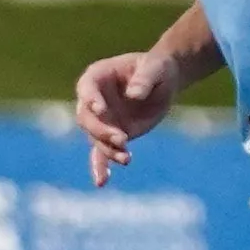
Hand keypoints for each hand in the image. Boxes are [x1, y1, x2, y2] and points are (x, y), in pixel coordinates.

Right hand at [73, 50, 179, 184]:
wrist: (163, 82)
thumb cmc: (157, 68)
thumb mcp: (155, 67)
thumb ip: (144, 79)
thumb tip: (134, 95)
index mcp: (97, 77)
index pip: (86, 88)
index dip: (90, 99)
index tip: (101, 109)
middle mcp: (93, 101)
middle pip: (86, 119)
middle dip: (101, 131)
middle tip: (122, 139)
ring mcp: (101, 121)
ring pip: (95, 139)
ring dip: (107, 150)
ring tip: (126, 158)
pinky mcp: (111, 137)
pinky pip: (101, 154)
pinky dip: (101, 167)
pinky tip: (102, 182)